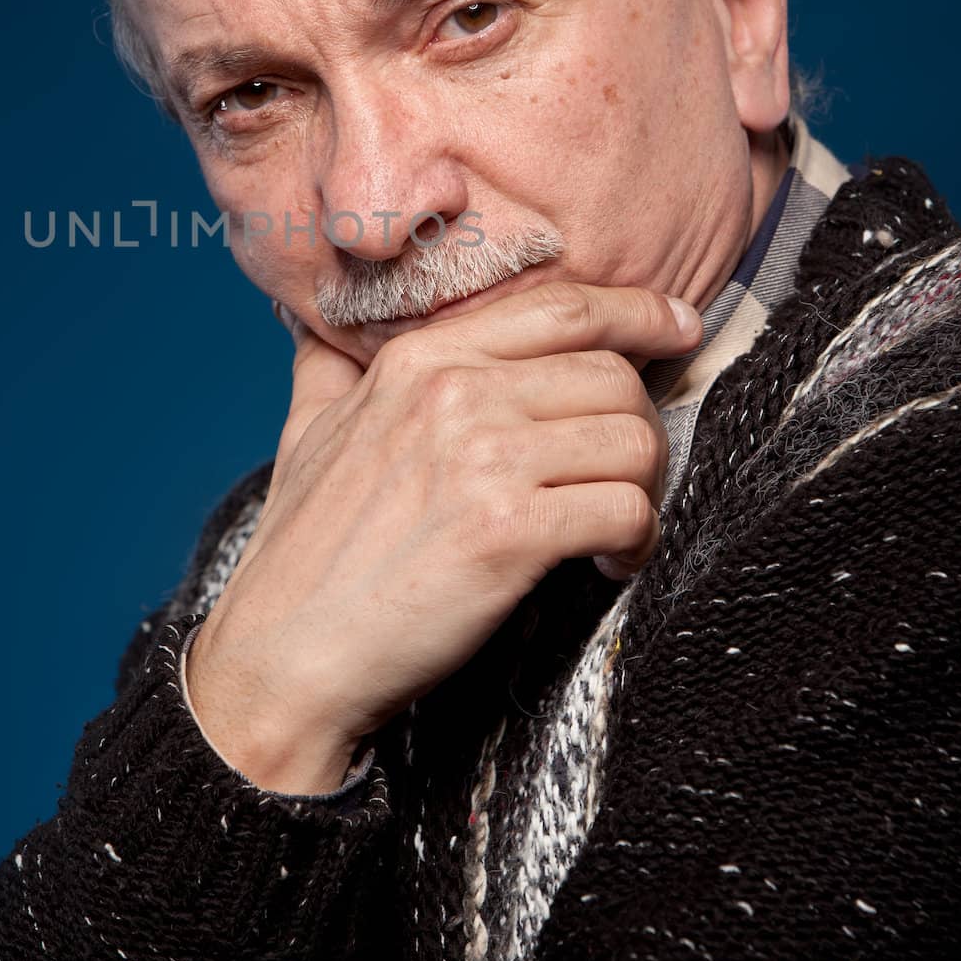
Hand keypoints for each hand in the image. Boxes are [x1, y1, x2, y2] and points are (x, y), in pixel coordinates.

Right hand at [185, 282, 701, 792]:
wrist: (282, 654)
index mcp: (417, 359)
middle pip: (613, 374)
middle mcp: (453, 392)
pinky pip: (626, 509)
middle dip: (641, 424)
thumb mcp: (304, 432)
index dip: (638, 312)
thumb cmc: (299, 551)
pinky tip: (607, 564)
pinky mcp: (507, 532)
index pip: (562, 306)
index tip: (678, 327)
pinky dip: (637, 541)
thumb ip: (325, 369)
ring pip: (633, 437)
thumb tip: (311, 327)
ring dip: (646, 488)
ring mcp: (481, 458)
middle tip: (626, 475)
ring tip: (617, 528)